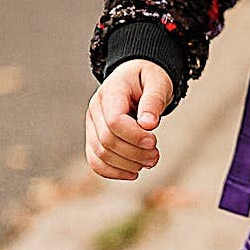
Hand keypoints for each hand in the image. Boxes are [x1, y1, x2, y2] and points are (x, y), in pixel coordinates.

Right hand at [84, 60, 173, 181]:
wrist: (136, 77)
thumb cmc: (148, 79)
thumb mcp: (158, 82)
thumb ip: (154, 100)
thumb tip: (149, 125)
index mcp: (111, 91)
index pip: (114, 121)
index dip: (134, 136)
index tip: (153, 141)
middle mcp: (95, 108)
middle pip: (107, 140)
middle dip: (134, 153)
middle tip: (155, 155)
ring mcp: (92, 124)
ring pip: (100, 154)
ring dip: (126, 165)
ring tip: (149, 162)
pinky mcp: (94, 137)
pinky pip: (95, 161)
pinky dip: (113, 172)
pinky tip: (133, 173)